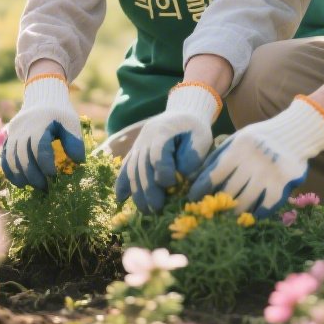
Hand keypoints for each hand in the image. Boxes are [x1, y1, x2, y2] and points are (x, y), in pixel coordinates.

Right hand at [0, 75, 84, 189]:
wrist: (42, 98)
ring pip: (10, 159)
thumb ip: (74, 141)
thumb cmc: (60, 113)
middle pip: (22, 156)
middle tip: (45, 188)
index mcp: (39, 124)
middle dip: (33, 175)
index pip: (39, 146)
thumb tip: (78, 162)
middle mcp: (22, 129)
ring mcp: (12, 134)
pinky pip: (4, 158)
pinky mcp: (7, 139)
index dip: (45, 163)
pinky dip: (10, 172)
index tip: (54, 175)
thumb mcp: (71, 122)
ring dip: (20, 176)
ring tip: (33, 187)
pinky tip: (20, 183)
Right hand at [115, 82, 221, 213]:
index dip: (163, 171)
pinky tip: (121, 198)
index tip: (172, 185)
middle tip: (157, 209)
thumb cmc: (195, 129)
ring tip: (146, 210)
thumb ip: (192, 158)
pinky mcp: (136, 151)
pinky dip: (123, 183)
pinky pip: (126, 167)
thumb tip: (180, 178)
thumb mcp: (201, 139)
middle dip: (149, 189)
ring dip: (138, 192)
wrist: (184, 113)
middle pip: (142, 165)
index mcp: (163, 129)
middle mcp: (146, 136)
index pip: (158, 153)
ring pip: (132, 169)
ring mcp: (138, 144)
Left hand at [187, 95, 323, 217]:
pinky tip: (250, 215)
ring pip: (245, 202)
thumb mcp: (238, 138)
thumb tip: (196, 177)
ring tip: (227, 218)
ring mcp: (269, 174)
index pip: (214, 174)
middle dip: (217, 205)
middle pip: (229, 191)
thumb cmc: (260, 138)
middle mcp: (253, 160)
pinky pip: (265, 207)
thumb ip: (219, 156)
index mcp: (239, 147)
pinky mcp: (282, 184)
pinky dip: (255, 213)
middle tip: (209, 212)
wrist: (294, 133)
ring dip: (234, 213)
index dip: (201, 189)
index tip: (193, 199)